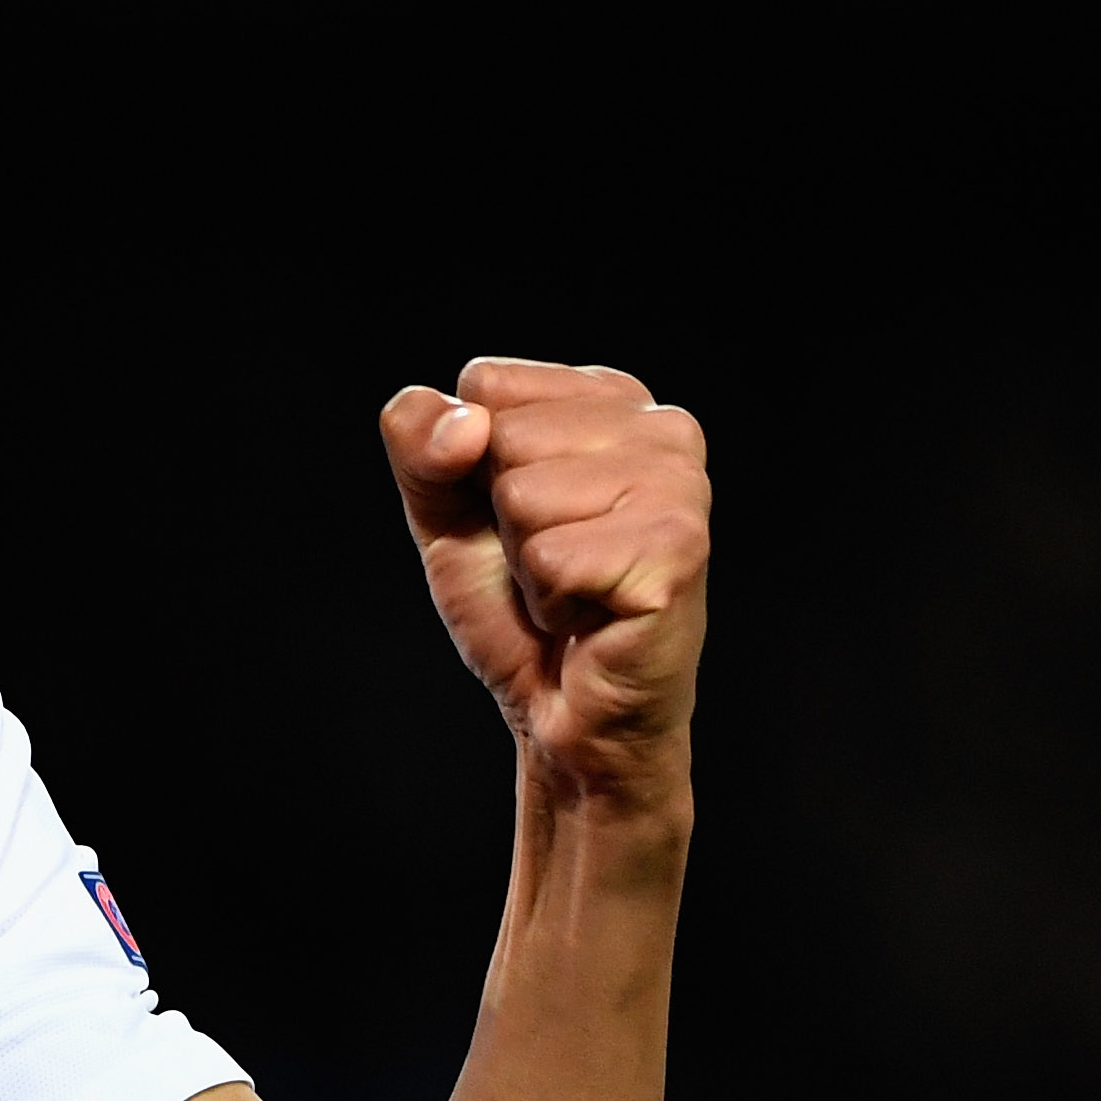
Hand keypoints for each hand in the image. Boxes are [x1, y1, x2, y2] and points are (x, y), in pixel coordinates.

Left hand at [381, 359, 710, 811]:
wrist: (563, 716)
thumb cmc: (519, 610)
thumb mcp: (445, 512)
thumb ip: (420, 444)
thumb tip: (468, 423)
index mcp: (612, 399)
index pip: (485, 384)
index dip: (470, 465)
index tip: (521, 519)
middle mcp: (663, 427)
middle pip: (502, 438)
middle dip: (504, 520)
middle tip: (552, 566)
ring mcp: (679, 485)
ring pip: (524, 496)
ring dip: (530, 565)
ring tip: (575, 591)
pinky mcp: (677, 549)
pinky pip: (552, 558)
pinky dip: (551, 602)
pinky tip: (593, 617)